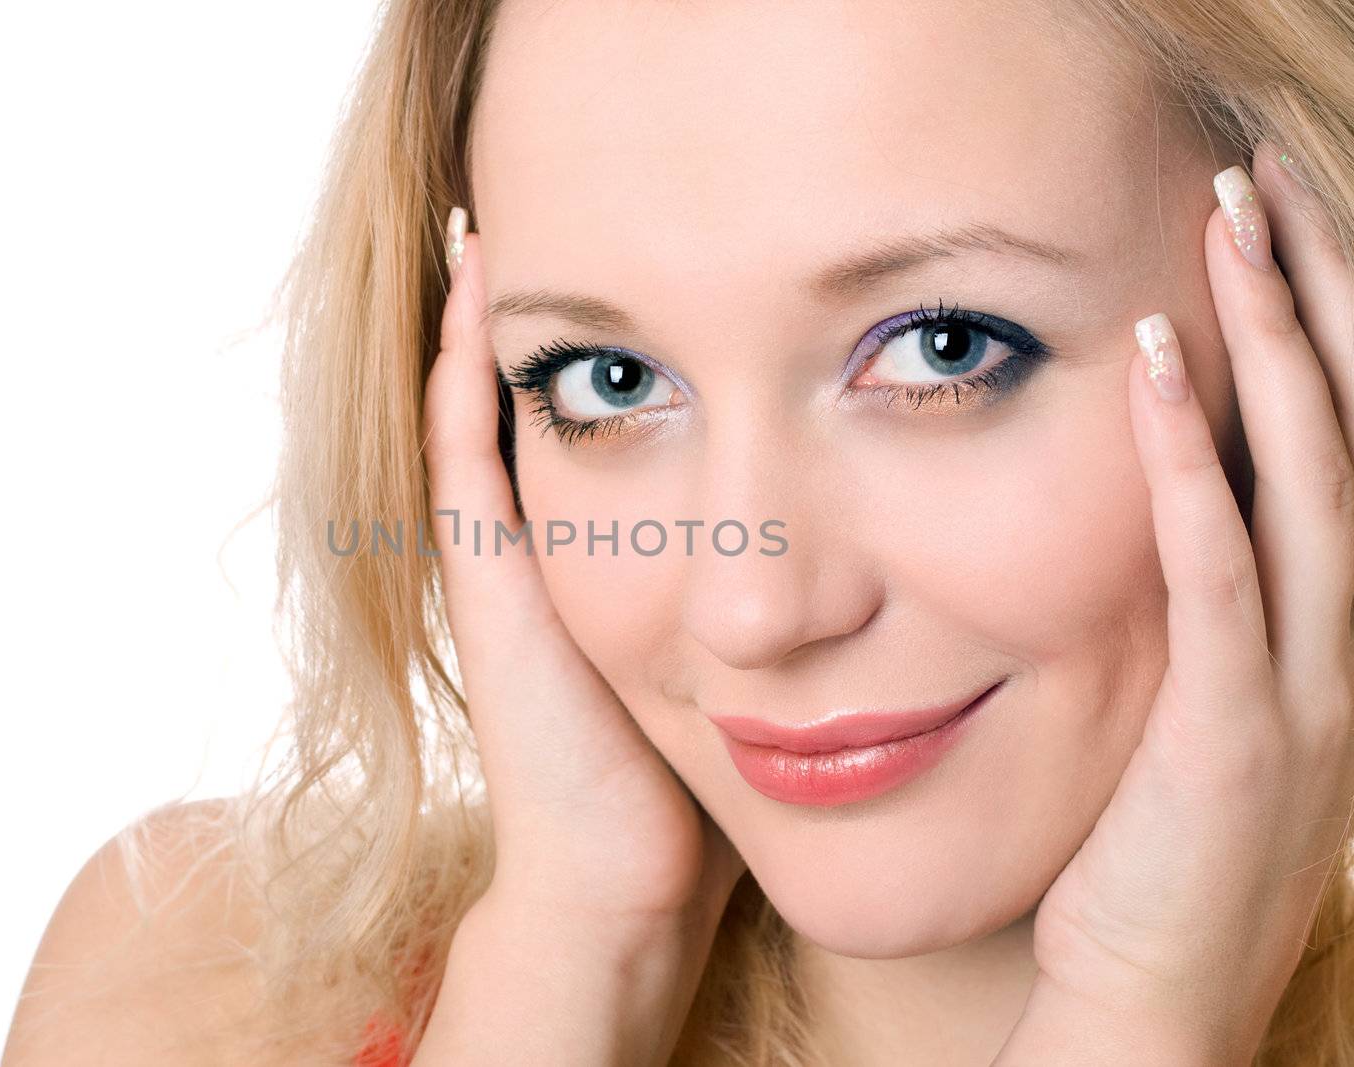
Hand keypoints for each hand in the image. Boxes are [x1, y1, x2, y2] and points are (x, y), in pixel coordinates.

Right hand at [421, 207, 746, 932]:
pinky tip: (482, 283)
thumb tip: (874, 554)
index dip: (627, 334)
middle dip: (562, 308)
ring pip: (491, 405)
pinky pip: (465, 450)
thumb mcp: (751, 663)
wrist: (630, 881)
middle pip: (551, 400)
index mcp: (609, 560)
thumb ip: (789, 602)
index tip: (658, 250)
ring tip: (510, 211)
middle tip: (570, 204)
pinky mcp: (488, 581)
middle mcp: (548, 547)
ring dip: (499, 314)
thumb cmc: (709, 784)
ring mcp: (507, 560)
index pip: (612, 419)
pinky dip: (465, 369)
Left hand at [1004, 143, 1353, 1063]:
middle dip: (1315, 299)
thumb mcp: (1194, 713)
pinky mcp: (1239, 730)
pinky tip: (1163, 369)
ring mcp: (1307, 687)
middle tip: (1266, 179)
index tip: (1275, 226)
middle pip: (1345, 432)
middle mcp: (1344, 645)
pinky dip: (1196, 464)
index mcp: (1328, 635)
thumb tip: (1156, 512)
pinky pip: (1222, 570)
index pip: (1336, 447)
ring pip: (1309, 480)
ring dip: (1276, 344)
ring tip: (1233, 227)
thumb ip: (1195, 614)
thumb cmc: (1157, 858)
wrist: (1158, 1003)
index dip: (1319, 330)